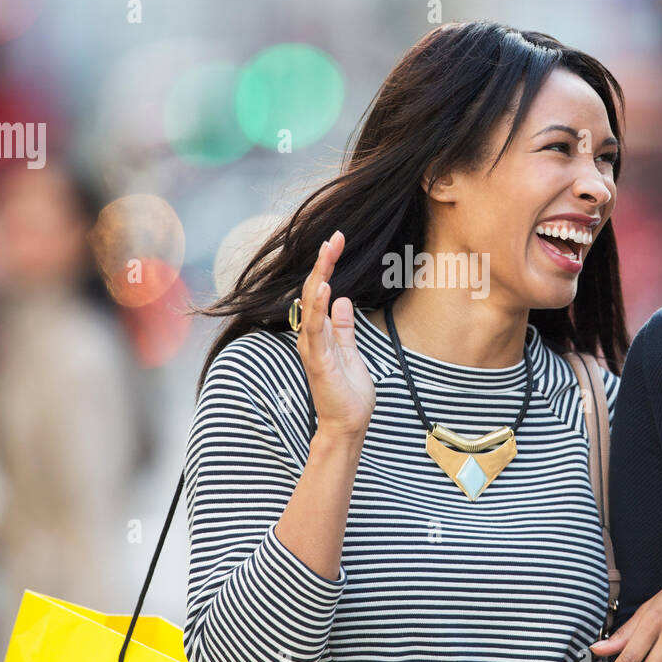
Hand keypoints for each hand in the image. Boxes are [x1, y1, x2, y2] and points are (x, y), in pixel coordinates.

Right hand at [296, 230, 374, 439]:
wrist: (348, 425)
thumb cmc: (349, 392)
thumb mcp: (350, 351)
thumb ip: (344, 327)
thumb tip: (341, 300)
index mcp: (319, 332)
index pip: (319, 291)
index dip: (326, 266)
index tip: (337, 241)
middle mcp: (311, 337)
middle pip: (312, 291)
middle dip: (323, 263)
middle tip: (335, 237)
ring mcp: (313, 348)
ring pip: (311, 305)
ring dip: (319, 276)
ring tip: (328, 252)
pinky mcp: (319, 361)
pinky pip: (316, 330)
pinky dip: (318, 308)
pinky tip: (324, 288)